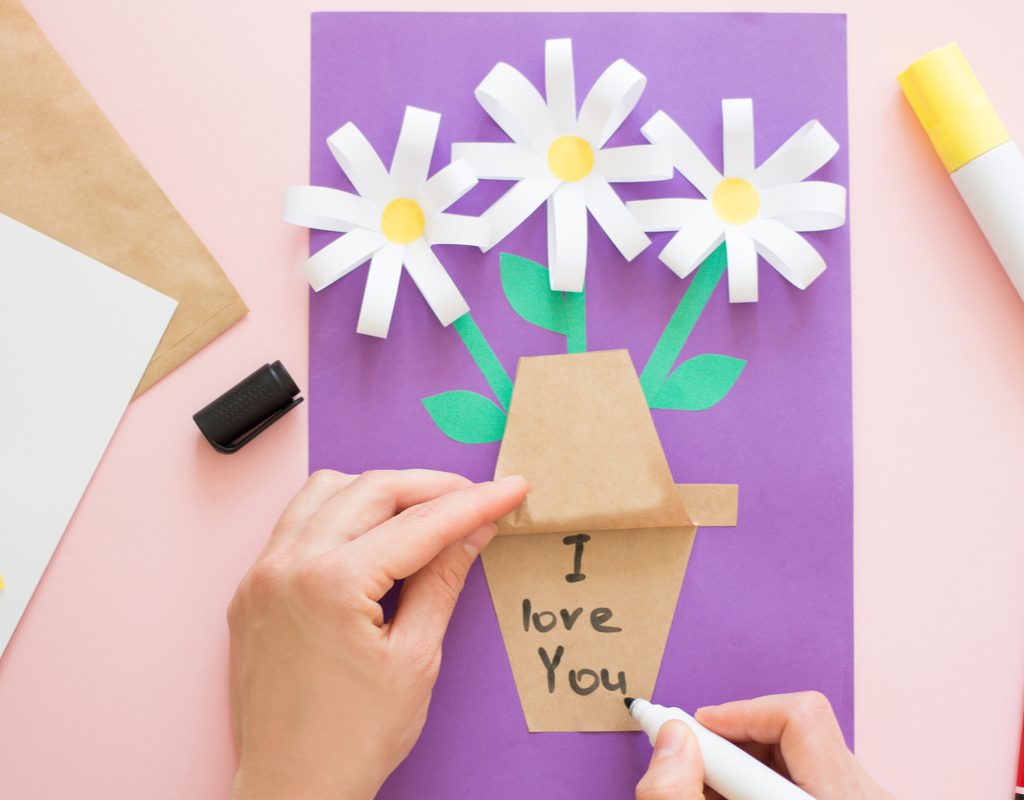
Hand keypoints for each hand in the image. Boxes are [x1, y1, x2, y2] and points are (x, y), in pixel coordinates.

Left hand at [227, 469, 527, 799]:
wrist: (291, 789)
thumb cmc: (354, 739)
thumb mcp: (416, 658)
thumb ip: (443, 580)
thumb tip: (474, 530)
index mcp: (331, 584)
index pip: (419, 524)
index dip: (473, 503)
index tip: (508, 490)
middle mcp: (287, 566)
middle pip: (371, 489)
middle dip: (430, 487)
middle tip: (473, 499)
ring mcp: (262, 574)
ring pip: (326, 491)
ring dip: (379, 491)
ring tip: (423, 514)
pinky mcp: (252, 588)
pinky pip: (297, 522)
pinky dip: (339, 514)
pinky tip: (370, 536)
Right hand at [635, 692, 894, 799]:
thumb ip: (682, 794)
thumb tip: (672, 737)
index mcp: (841, 797)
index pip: (798, 716)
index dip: (736, 715)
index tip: (691, 727)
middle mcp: (866, 794)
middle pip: (799, 728)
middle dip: (738, 739)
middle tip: (697, 759)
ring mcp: (867, 799)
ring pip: (804, 753)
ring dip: (749, 761)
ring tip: (716, 785)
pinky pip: (812, 773)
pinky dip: (766, 781)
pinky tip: (741, 797)